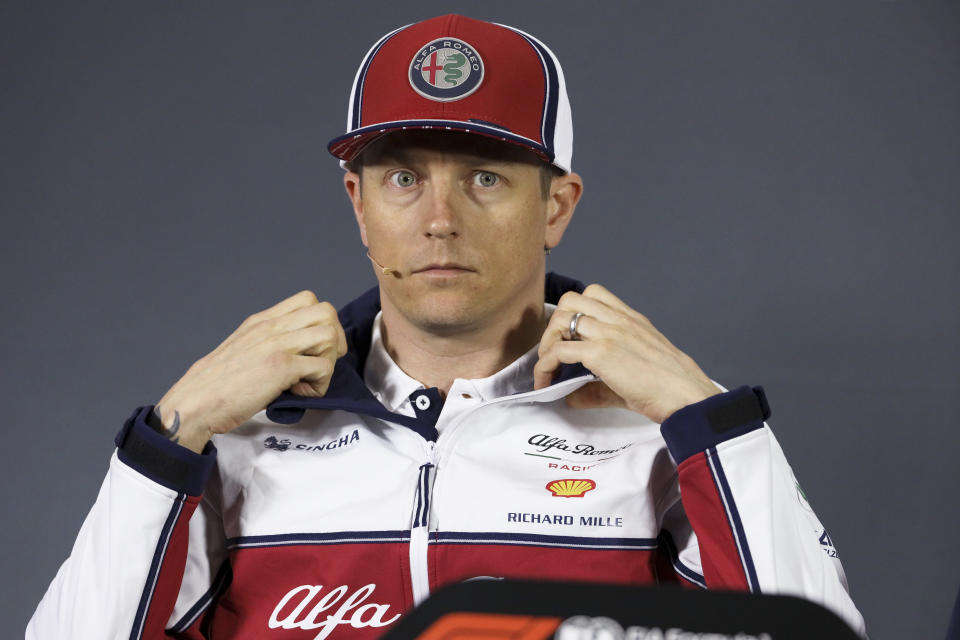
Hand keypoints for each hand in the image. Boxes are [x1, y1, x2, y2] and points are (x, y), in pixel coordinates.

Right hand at [153, 290, 347, 452]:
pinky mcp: (280, 367)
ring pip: (329, 334)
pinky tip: (299, 394)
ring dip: (328, 361)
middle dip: (333, 340)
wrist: (194, 403)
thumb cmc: (218, 385)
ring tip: (309, 379)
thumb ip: (268, 342)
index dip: (320, 323)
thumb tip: (297, 352)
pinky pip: (323, 367)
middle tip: (318, 364)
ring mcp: (276, 344)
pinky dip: (319, 385)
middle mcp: (271, 327)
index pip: (308, 299)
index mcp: (262, 321)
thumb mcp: (243, 348)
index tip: (311, 350)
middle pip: (326, 311)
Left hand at [533, 284, 719, 423]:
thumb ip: (598, 385)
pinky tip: (546, 382)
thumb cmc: (669, 388)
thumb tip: (572, 397)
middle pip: (571, 300)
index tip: (569, 337)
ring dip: (547, 343)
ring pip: (561, 319)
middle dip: (555, 324)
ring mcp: (609, 333)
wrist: (686, 396)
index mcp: (631, 320)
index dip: (575, 311)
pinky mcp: (601, 352)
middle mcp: (619, 320)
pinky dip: (545, 366)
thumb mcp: (633, 375)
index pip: (594, 294)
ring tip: (549, 367)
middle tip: (555, 352)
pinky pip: (559, 350)